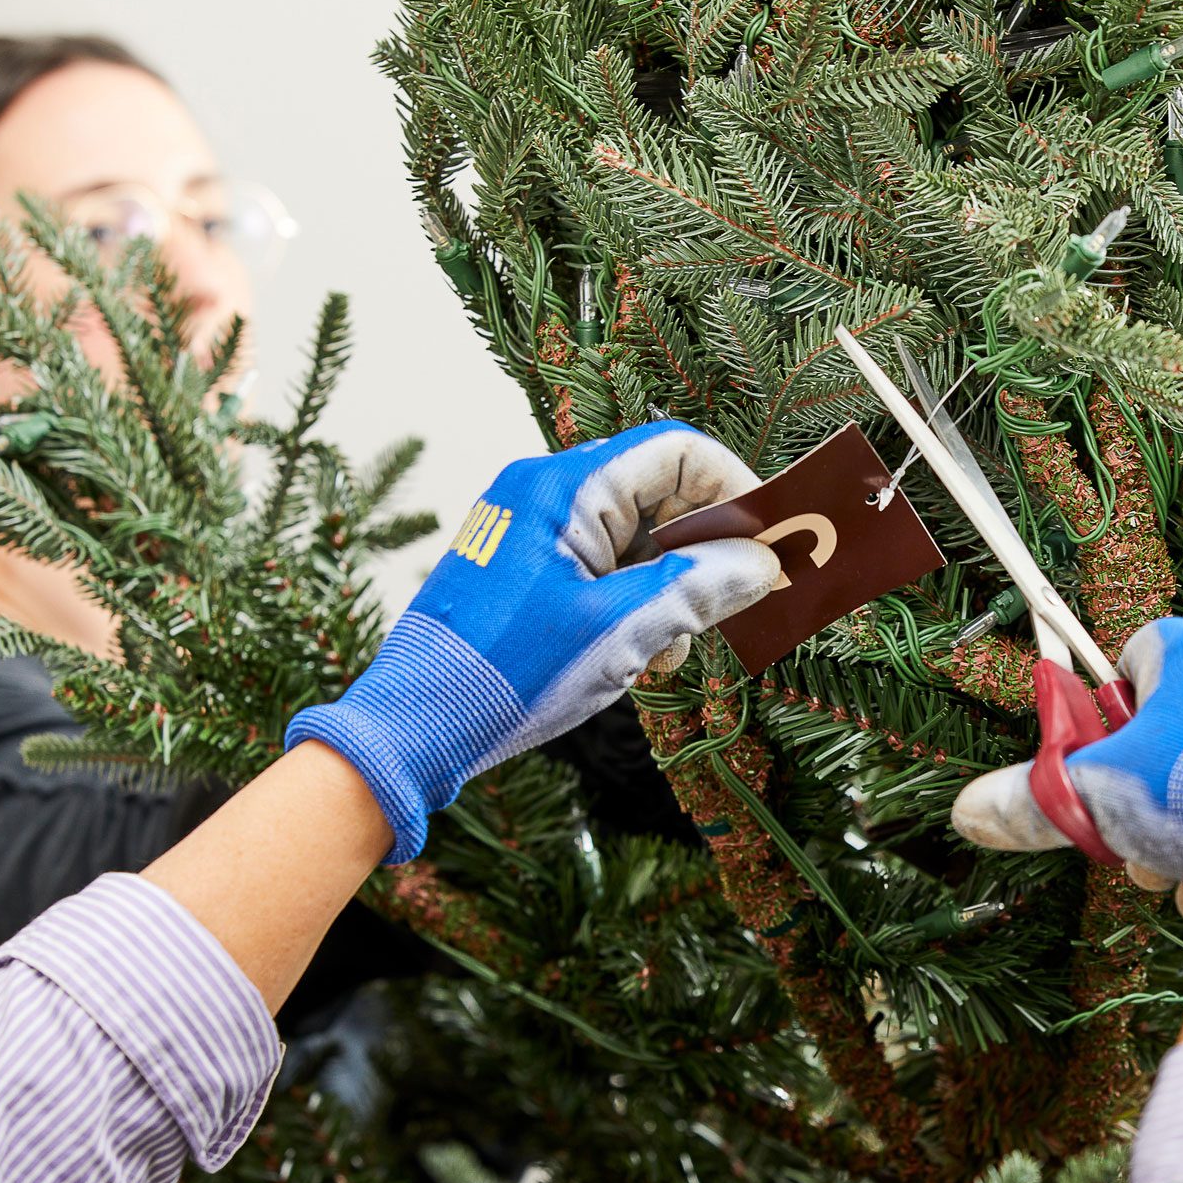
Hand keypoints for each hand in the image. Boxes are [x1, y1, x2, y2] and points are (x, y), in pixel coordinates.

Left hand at [286, 421, 779, 862]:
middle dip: (704, 548)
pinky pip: (603, 565)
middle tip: (732, 603)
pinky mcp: (524, 570)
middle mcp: (543, 493)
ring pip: (636, 535)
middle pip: (658, 491)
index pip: (675, 451)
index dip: (736, 488)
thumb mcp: (618, 632)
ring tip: (667, 649)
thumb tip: (763, 564)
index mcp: (560, 488)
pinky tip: (635, 656)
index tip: (773, 540)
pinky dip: (635, 601)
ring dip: (671, 585)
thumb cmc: (506, 674)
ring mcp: (530, 531)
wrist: (409, 731)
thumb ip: (697, 588)